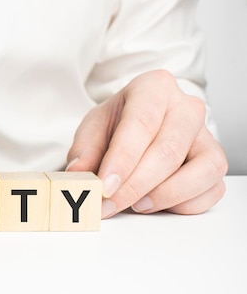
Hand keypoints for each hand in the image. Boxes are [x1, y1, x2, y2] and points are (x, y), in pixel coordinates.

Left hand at [67, 69, 227, 217]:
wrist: (139, 126)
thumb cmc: (117, 125)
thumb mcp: (93, 129)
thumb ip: (84, 150)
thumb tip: (78, 174)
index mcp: (154, 88)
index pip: (141, 123)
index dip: (122, 159)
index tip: (104, 186)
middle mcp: (187, 107)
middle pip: (168, 151)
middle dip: (135, 185)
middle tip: (108, 206)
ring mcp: (206, 135)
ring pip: (202, 170)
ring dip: (165, 196)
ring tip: (135, 205)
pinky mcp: (215, 162)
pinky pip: (212, 189)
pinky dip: (186, 204)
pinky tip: (157, 204)